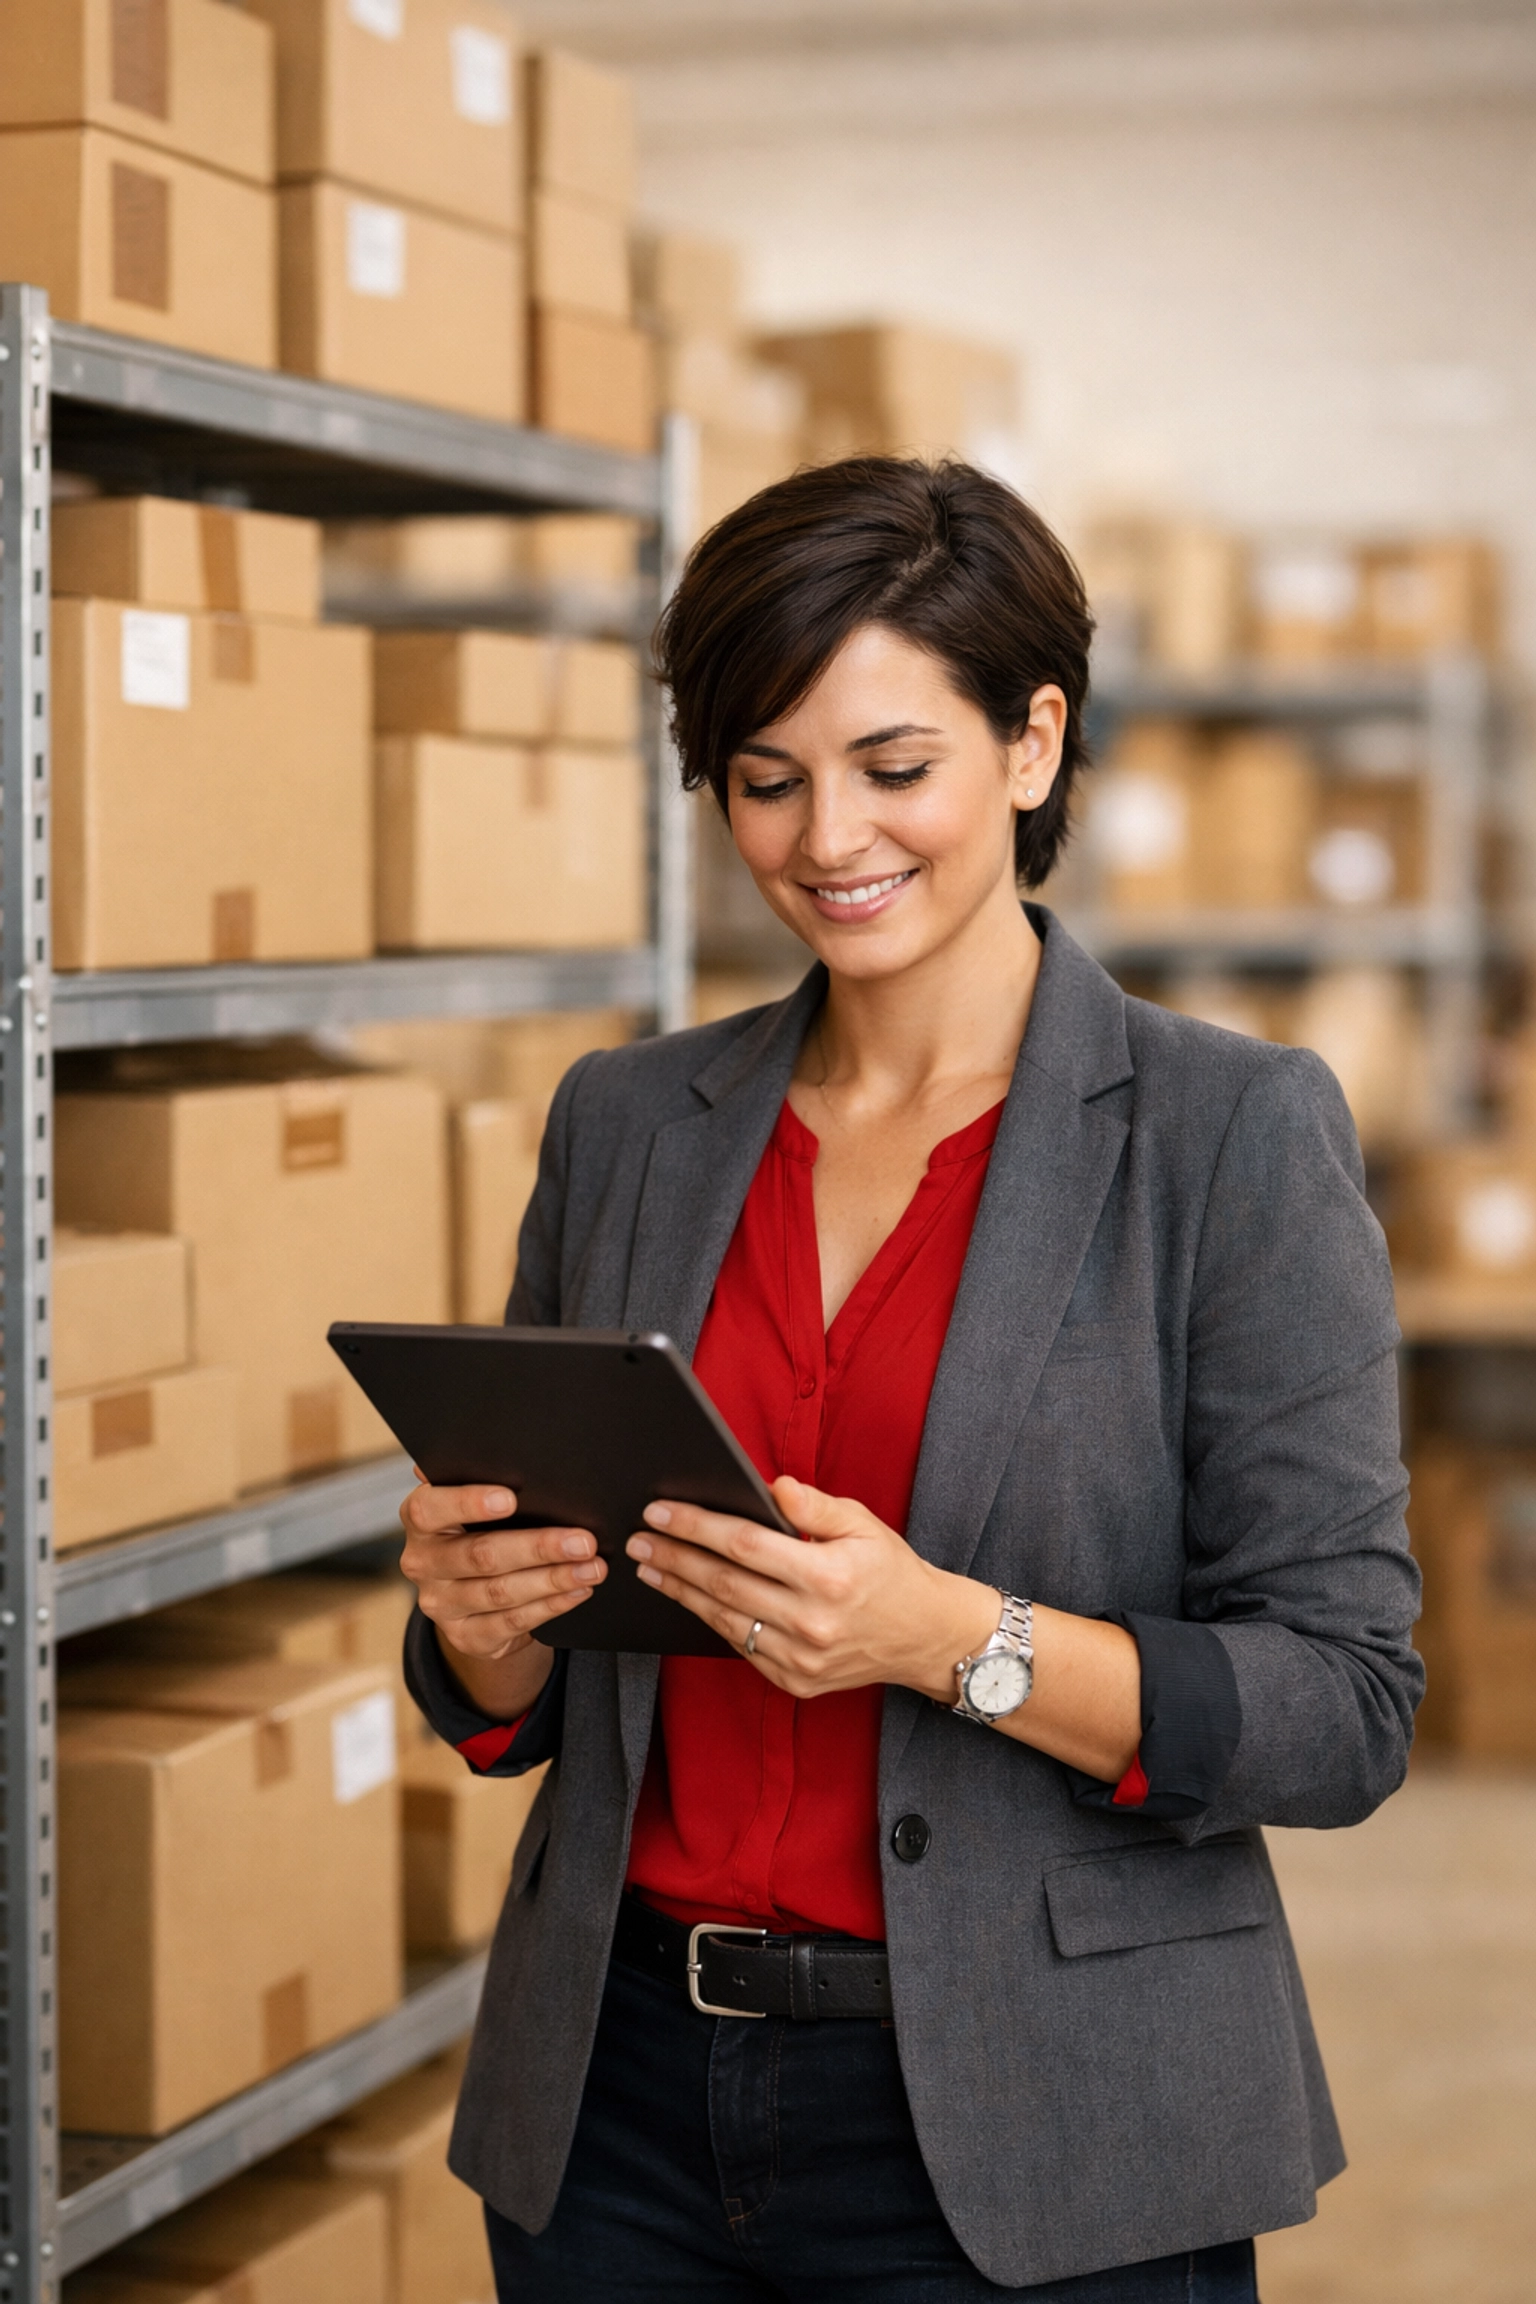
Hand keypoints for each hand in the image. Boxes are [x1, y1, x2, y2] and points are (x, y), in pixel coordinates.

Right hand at [399, 1476, 606, 1719]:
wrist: (470, 1592)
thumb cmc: (480, 1528)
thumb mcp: (474, 1505)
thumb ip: (484, 1482)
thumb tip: (522, 1460)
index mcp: (420, 1519)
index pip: (431, 1509)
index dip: (468, 1503)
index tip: (511, 1498)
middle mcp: (422, 1563)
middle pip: (480, 1555)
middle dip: (538, 1547)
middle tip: (584, 1541)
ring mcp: (440, 1605)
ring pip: (500, 1592)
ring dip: (553, 1579)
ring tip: (592, 1568)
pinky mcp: (465, 1636)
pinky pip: (512, 1622)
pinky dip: (550, 1605)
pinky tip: (578, 1591)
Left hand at [625, 1475, 996, 1701]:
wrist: (925, 1636)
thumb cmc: (891, 1571)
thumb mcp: (863, 1524)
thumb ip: (814, 1505)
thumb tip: (770, 1486)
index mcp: (830, 1576)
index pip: (745, 1544)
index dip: (697, 1526)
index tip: (660, 1512)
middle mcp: (813, 1622)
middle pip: (724, 1583)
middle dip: (674, 1558)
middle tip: (637, 1540)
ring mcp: (803, 1658)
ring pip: (725, 1620)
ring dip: (681, 1591)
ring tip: (651, 1567)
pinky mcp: (797, 1681)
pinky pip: (741, 1647)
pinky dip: (711, 1620)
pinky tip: (690, 1598)